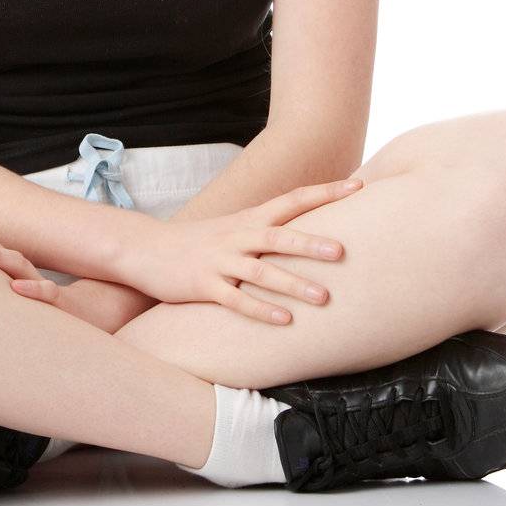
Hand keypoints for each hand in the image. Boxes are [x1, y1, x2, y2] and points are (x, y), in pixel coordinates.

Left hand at [0, 209, 61, 305]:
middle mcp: (22, 272)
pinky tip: (16, 288)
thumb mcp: (17, 301)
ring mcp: (38, 285)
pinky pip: (46, 293)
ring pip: (17, 265)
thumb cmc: (50, 311)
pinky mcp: (59, 303)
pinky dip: (32, 289)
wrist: (97, 314)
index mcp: (10, 270)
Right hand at [111, 177, 365, 323]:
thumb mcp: (235, 228)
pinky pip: (236, 300)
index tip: (359, 184)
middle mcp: (237, 236)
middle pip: (279, 236)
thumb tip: (313, 231)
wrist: (146, 249)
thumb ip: (269, 229)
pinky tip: (284, 321)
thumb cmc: (199, 242)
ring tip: (323, 297)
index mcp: (249, 219)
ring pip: (261, 272)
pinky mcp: (203, 286)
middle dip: (311, 243)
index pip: (293, 199)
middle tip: (344, 250)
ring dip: (293, 283)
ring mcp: (220, 261)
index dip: (326, 191)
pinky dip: (260, 310)